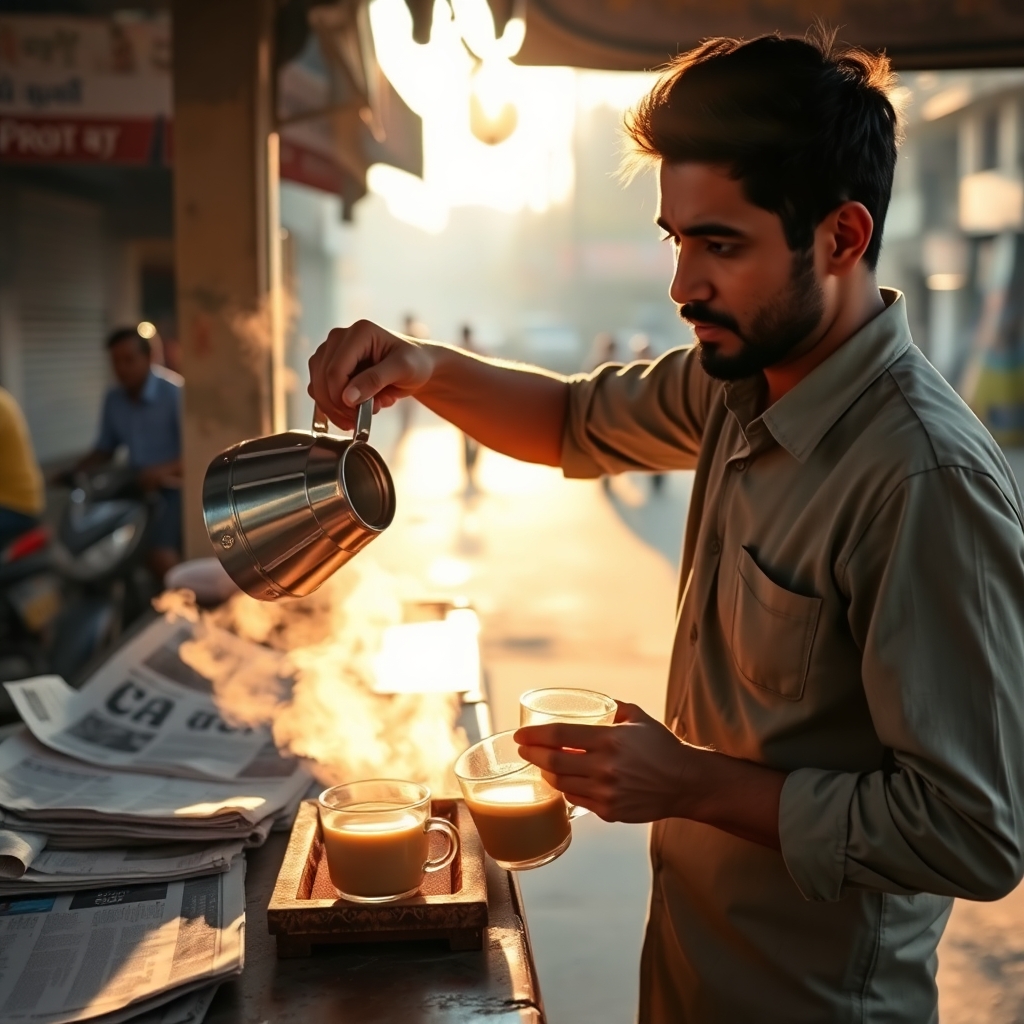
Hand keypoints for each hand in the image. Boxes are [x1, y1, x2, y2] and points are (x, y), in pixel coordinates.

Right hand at [308, 320, 434, 430]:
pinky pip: (319, 389)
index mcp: (359, 333)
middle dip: (337, 405)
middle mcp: (340, 337)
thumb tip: (347, 397)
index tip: (356, 414)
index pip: (335, 369)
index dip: (341, 397)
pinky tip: (353, 410)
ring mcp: (331, 350)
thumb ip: (375, 381)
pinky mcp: (328, 365)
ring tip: (359, 416)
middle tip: (357, 421)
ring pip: (316, 385)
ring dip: (334, 408)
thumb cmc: (414, 363)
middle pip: (322, 378)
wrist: (416, 365)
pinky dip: (332, 406)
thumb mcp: (403, 370)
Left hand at [516, 701, 785, 846]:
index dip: (535, 735)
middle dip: (532, 755)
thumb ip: (613, 709)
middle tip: (523, 750)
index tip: (520, 735)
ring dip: (547, 774)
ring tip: (542, 766)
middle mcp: (605, 767)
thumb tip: (594, 703)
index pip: (560, 735)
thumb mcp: (638, 718)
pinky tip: (564, 782)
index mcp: (610, 739)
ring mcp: (606, 792)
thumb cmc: (663, 748)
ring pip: (561, 784)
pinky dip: (566, 790)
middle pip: (553, 762)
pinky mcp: (609, 811)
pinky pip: (577, 800)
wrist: (686, 783)